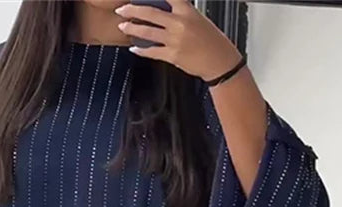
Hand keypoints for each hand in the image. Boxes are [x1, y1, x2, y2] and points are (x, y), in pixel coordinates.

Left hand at [114, 0, 240, 81]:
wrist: (219, 61)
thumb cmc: (211, 41)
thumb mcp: (197, 19)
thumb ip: (180, 13)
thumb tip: (163, 11)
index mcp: (187, 10)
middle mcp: (179, 23)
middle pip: (150, 12)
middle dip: (132, 10)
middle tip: (122, 9)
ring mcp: (175, 40)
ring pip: (148, 32)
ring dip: (132, 28)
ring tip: (123, 26)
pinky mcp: (173, 55)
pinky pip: (152, 51)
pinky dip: (141, 50)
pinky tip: (134, 48)